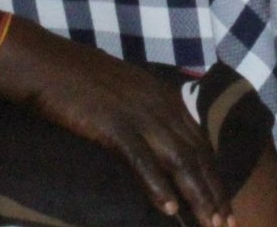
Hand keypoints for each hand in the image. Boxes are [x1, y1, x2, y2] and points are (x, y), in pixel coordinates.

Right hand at [0, 26, 234, 225]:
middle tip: (229, 224)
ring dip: (197, 195)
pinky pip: (143, 161)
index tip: (226, 206)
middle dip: (215, 193)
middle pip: (198, 155)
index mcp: (166, 97)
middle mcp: (161, 105)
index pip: (201, 143)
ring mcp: (140, 115)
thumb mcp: (127, 94)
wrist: (47, 64)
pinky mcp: (115, 126)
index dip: (215, 177)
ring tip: (209, 223)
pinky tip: (169, 209)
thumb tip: (161, 145)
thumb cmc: (81, 80)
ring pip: (180, 160)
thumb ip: (148, 115)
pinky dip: (158, 186)